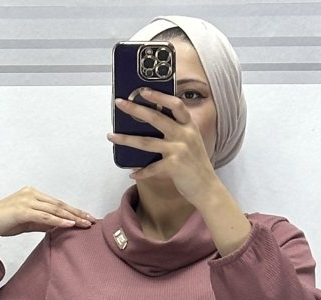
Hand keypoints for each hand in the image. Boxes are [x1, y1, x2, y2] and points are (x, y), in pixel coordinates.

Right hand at [0, 186, 96, 241]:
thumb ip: (43, 222)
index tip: (86, 217)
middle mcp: (31, 193)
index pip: (57, 203)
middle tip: (92, 220)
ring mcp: (27, 200)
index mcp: (33, 193)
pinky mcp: (23, 210)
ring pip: (55, 209)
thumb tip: (59, 225)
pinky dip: (58, 220)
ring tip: (85, 223)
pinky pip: (45, 216)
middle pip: (59, 204)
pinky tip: (70, 224)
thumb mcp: (27, 222)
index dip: (73, 210)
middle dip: (77, 213)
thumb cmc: (4, 222)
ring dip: (72, 217)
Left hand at [107, 89, 218, 205]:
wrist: (208, 189)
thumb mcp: (192, 143)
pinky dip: (141, 172)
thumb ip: (178, 133)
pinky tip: (132, 173)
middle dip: (135, 109)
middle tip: (119, 103)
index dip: (159, 95)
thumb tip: (152, 126)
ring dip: (126, 139)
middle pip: (156, 117)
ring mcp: (179, 150)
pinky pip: (151, 168)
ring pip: (146, 142)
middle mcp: (184, 135)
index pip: (175, 104)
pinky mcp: (174, 166)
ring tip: (112, 136)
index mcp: (189, 126)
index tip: (143, 90)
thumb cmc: (197, 166)